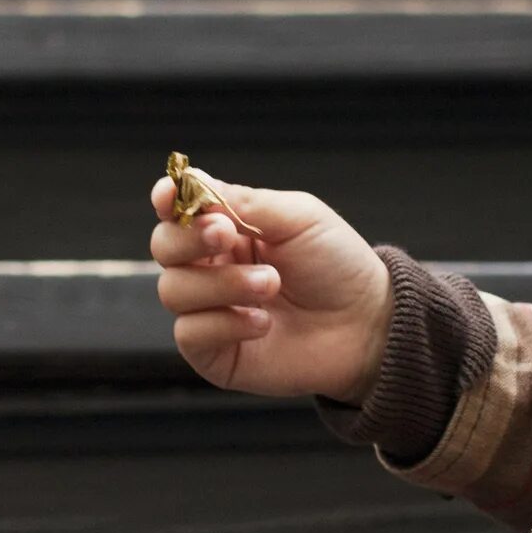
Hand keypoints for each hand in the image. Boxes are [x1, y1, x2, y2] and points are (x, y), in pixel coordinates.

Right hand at [148, 169, 392, 401]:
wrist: (367, 324)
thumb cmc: (338, 266)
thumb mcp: (298, 218)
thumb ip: (244, 201)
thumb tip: (193, 180)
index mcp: (227, 230)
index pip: (177, 211)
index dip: (167, 200)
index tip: (169, 195)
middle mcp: (211, 268)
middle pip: (163, 247)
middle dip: (189, 238)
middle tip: (226, 235)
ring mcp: (210, 311)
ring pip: (173, 290)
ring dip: (223, 284)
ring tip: (271, 285)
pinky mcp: (214, 352)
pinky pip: (190, 333)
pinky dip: (226, 323)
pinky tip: (263, 323)